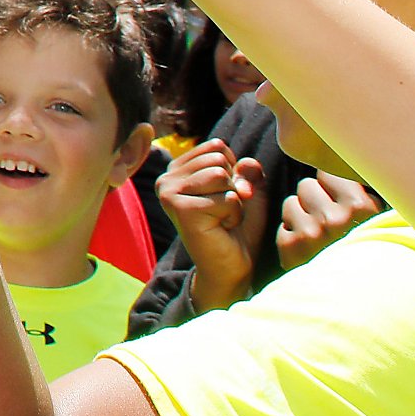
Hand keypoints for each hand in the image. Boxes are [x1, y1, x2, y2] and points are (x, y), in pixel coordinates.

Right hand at [157, 138, 267, 311]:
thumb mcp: (247, 191)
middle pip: (218, 159)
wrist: (230, 269)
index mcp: (177, 169)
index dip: (233, 172)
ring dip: (233, 201)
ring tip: (222, 219)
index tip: (223, 197)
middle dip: (233, 186)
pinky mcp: (181, 210)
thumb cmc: (236, 229)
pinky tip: (220, 229)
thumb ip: (248, 169)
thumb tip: (246, 163)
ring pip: (221, 175)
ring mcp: (169, 193)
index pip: (216, 146)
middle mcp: (166, 179)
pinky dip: (233, 214)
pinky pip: (226, 198)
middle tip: (223, 212)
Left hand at [276, 173, 382, 270]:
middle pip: (306, 186)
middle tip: (327, 223)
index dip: (330, 188)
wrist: (359, 306)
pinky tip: (307, 253)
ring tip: (317, 239)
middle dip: (313, 201)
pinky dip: (292, 239)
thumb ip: (364, 197)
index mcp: (361, 208)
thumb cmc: (372, 260)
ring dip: (300, 218)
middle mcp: (335, 219)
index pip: (326, 174)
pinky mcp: (291, 250)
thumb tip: (345, 166)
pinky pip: (282, 228)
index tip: (338, 203)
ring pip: (290, 205)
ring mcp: (311, 234)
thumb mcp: (380, 225)